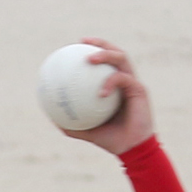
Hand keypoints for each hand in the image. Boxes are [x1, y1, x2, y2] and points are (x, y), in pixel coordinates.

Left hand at [62, 38, 155, 155]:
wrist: (132, 150)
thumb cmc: (111, 140)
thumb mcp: (87, 131)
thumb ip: (72, 123)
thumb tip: (51, 117)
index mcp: (114, 85)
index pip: (105, 61)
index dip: (93, 49)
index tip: (76, 45)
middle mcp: (125, 80)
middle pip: (115, 52)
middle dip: (101, 43)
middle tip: (83, 41)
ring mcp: (133, 83)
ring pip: (121, 58)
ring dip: (106, 54)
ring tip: (90, 58)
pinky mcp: (140, 90)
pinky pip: (123, 79)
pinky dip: (110, 83)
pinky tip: (100, 93)